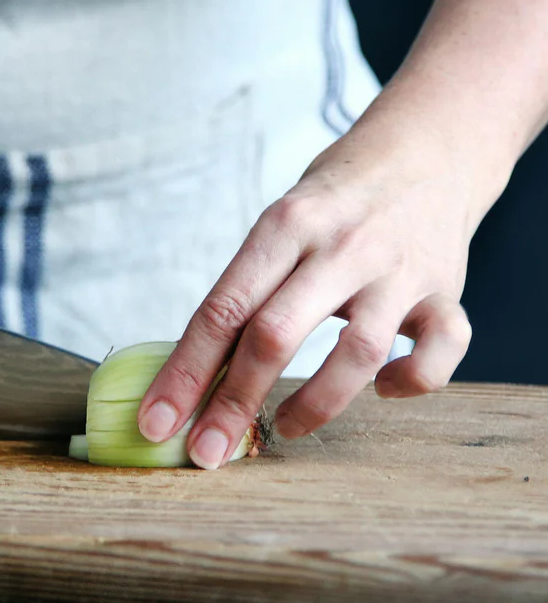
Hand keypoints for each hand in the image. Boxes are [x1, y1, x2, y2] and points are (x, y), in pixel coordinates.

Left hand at [136, 91, 488, 469]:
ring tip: (284, 428)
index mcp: (284, 225)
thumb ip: (249, 288)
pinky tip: (383, 388)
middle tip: (206, 453)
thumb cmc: (333, 200)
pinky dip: (411, 381)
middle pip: (274, 335)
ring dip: (313, 405)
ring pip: (355, 353)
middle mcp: (340, 245)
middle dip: (232, 403)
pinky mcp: (445, 290)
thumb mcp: (280, 224)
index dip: (185, 372)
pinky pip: (442, 350)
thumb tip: (194, 373)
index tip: (157, 422)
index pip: (222, 309)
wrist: (427, 149)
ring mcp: (397, 269)